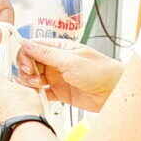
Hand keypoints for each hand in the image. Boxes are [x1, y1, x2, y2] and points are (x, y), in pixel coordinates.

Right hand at [0, 21, 123, 111]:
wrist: (116, 92)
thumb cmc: (101, 72)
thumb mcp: (71, 61)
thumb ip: (47, 54)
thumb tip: (26, 43)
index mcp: (59, 49)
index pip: (33, 47)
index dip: (25, 55)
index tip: (26, 65)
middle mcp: (56, 62)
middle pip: (29, 63)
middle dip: (26, 70)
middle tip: (34, 78)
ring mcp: (57, 77)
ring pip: (33, 78)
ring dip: (30, 83)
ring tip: (39, 87)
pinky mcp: (59, 92)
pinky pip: (41, 92)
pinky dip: (37, 94)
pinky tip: (39, 96)